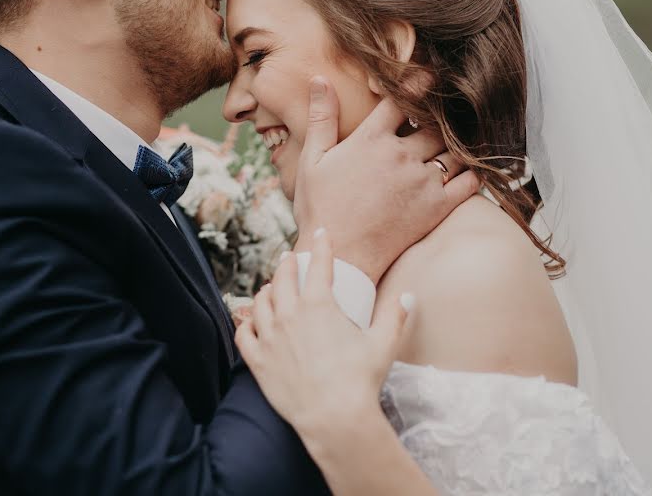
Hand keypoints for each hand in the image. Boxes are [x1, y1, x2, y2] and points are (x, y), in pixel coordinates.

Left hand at [236, 229, 411, 437]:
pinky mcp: (257, 360)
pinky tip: (250, 321)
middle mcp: (289, 315)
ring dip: (266, 290)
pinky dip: (245, 322)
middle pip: (282, 278)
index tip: (322, 234)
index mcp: (319, 305)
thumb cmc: (360, 380)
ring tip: (271, 288)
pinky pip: (242, 333)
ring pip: (260, 302)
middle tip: (289, 258)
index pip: (318, 265)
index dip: (322, 246)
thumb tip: (408, 296)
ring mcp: (270, 337)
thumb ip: (395, 316)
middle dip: (286, 264)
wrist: (334, 418)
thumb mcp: (383, 344)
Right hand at [293, 77, 479, 282]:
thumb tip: (320, 79)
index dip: (416, 85)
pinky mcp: (438, 206)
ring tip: (453, 139)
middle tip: (443, 112)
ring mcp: (423, 181)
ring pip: (453, 148)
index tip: (427, 77)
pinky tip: (465, 169)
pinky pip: (468, 181)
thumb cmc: (321, 209)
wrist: (341, 256)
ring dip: (454, 142)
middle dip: (437, 116)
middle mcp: (401, 155)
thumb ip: (321, 117)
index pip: (401, 99)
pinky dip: (471, 172)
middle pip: (433, 123)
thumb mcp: (312, 160)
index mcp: (371, 139)